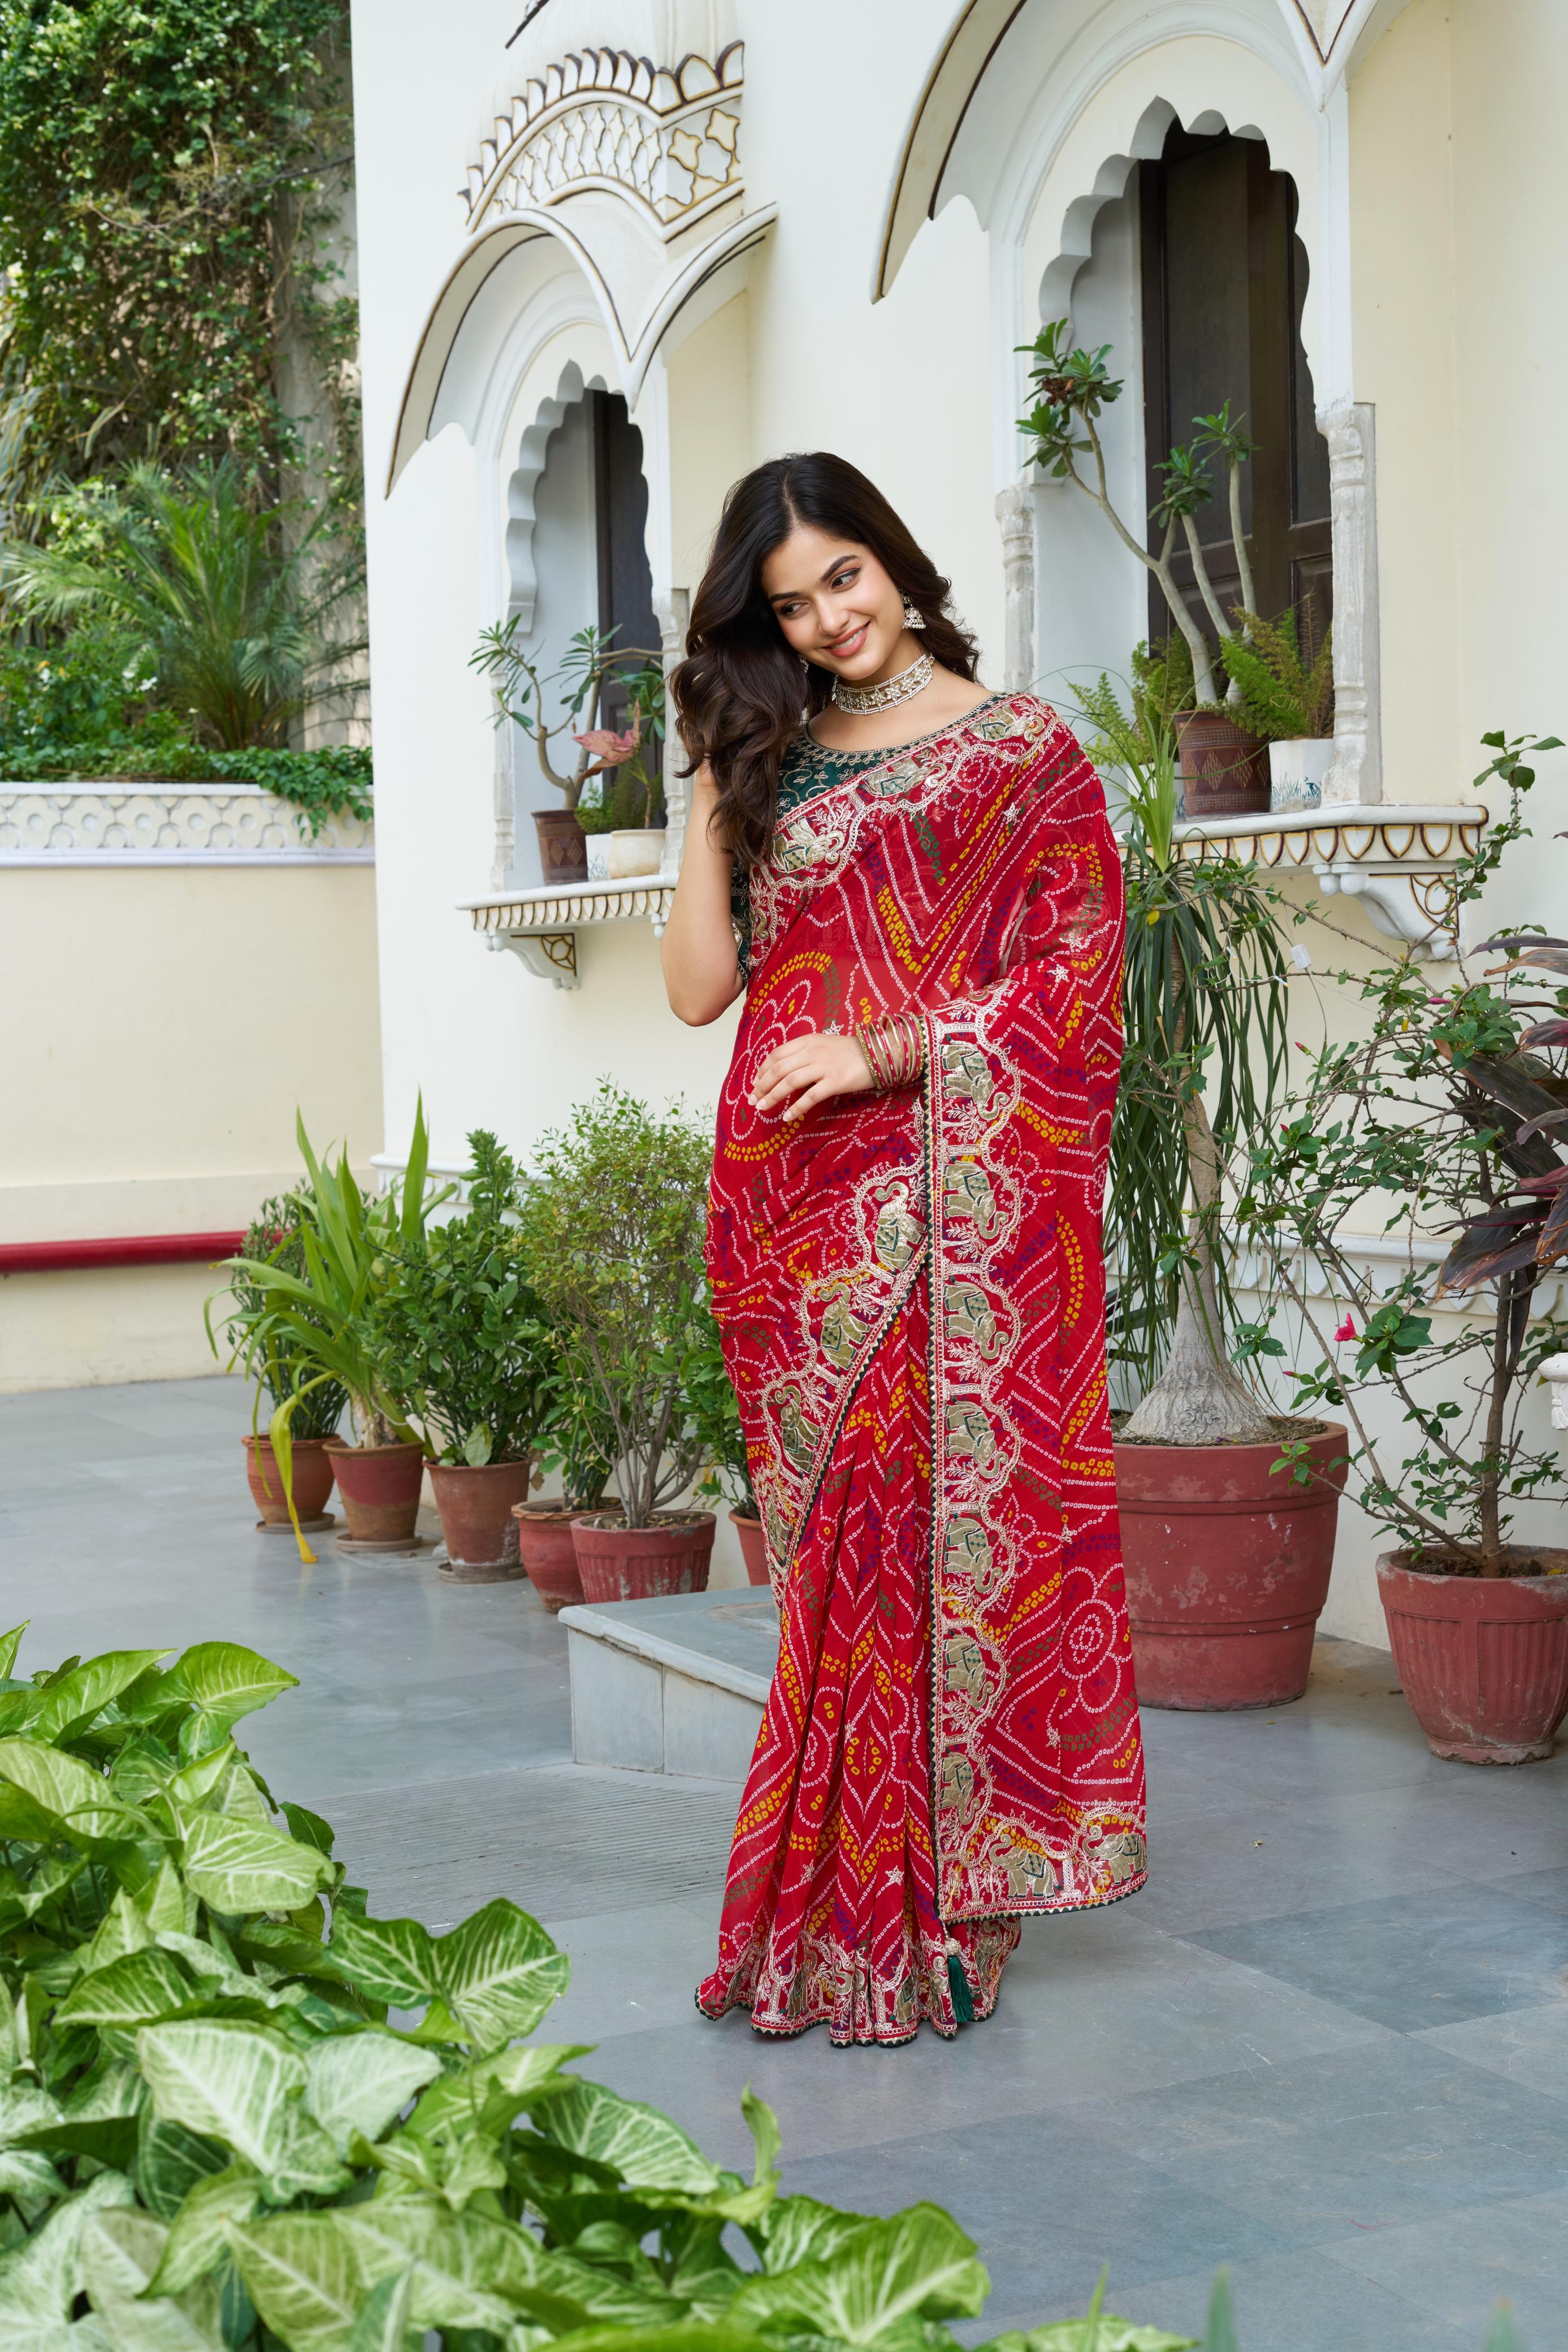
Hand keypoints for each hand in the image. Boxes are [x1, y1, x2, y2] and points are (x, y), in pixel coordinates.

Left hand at [752, 1030, 874, 1122]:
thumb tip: (783, 1070)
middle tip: (752, 1099)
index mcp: (807, 1041)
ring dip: (772, 1096)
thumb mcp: (823, 1044)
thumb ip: (804, 1053)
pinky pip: (810, 1097)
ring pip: (789, 1082)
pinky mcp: (835, 1081)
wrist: (878, 1053)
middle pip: (778, 1070)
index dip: (762, 1070)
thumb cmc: (850, 1051)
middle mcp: (812, 1052)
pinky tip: (787, 1117)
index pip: (776, 1055)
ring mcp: (823, 1067)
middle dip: (761, 1086)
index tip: (755, 1083)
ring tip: (762, 1108)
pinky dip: (796, 1108)